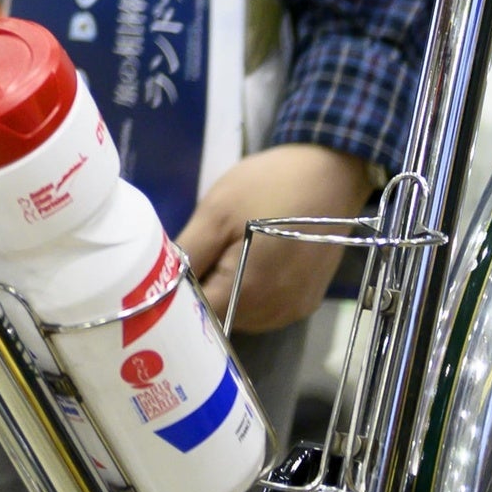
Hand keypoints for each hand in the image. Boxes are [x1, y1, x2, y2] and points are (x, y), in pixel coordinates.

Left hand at [180, 142, 375, 339]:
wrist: (330, 173)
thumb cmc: (268, 186)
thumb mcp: (216, 211)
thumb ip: (189, 254)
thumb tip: (161, 283)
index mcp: (251, 293)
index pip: (200, 316)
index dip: (180, 298)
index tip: (166, 275)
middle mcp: (276, 312)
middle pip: (223, 318)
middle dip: (204, 293)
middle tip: (197, 255)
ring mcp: (294, 308)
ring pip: (244, 315)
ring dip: (228, 293)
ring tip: (225, 253)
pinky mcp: (307, 300)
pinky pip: (266, 308)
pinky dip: (251, 292)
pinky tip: (249, 260)